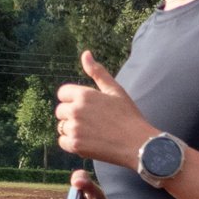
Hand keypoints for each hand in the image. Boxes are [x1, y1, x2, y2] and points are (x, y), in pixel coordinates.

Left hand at [55, 51, 152, 168]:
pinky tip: (87, 142)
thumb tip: (85, 54)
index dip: (72, 99)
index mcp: (84, 94)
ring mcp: (74, 128)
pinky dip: (72, 143)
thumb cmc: (128, 115)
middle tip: (91, 121)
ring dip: (73, 130)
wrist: (137, 143)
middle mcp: (76, 110)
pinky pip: (62, 142)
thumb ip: (97, 72)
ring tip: (92, 132)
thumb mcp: (115, 90)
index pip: (63, 93)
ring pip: (62, 127)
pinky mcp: (75, 145)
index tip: (84, 107)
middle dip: (71, 115)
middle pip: (60, 111)